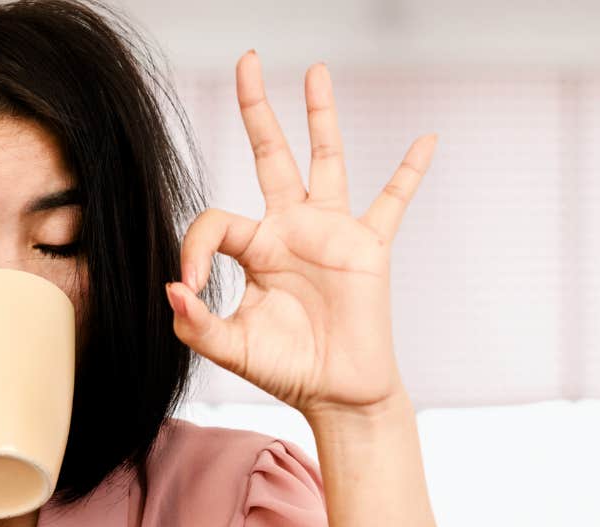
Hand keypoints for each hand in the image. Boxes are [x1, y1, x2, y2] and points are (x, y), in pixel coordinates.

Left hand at [166, 51, 435, 417]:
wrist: (337, 394)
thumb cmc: (285, 370)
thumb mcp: (229, 348)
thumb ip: (195, 324)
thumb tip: (173, 289)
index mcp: (253, 249)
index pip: (214, 221)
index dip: (193, 248)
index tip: (190, 287)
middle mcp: (290, 229)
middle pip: (270, 154)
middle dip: (257, 108)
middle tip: (247, 59)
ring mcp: (331, 233)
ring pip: (326, 160)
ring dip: (321, 116)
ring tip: (316, 70)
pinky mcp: (369, 247)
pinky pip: (393, 201)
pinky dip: (410, 172)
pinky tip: (426, 140)